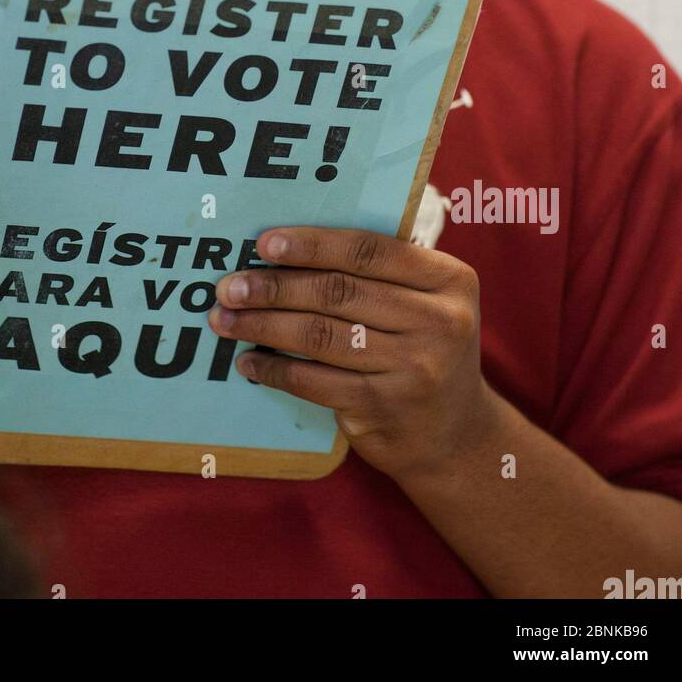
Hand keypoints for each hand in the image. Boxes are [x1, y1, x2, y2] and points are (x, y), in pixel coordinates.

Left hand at [207, 225, 496, 483]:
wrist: (456, 437)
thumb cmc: (425, 350)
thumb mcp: (425, 302)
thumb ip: (379, 272)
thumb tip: (287, 248)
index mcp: (449, 280)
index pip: (369, 251)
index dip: (312, 245)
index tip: (264, 244)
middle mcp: (439, 322)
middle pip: (337, 292)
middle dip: (274, 287)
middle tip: (229, 286)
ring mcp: (413, 368)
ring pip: (320, 335)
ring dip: (263, 325)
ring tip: (225, 319)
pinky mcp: (383, 408)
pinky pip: (314, 381)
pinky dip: (274, 368)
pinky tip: (248, 360)